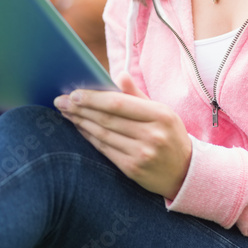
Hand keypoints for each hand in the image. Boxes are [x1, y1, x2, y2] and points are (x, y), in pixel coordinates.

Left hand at [54, 73, 191, 199]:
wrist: (186, 172)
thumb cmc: (170, 135)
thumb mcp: (162, 111)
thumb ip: (137, 94)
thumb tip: (118, 74)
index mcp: (160, 115)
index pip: (119, 103)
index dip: (93, 98)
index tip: (74, 92)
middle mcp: (152, 135)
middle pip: (107, 118)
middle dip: (80, 109)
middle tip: (60, 101)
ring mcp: (142, 154)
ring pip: (103, 134)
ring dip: (81, 122)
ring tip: (66, 112)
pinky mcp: (133, 169)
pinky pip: (105, 149)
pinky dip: (89, 137)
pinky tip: (80, 128)